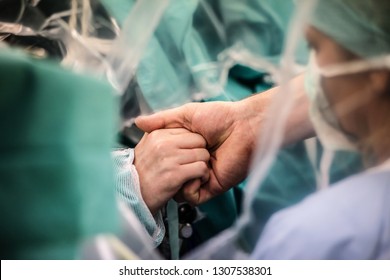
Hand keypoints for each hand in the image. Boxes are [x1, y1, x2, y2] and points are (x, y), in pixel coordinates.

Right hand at [134, 128, 209, 213]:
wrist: (132, 197)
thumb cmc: (142, 172)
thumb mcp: (146, 145)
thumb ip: (153, 129)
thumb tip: (142, 120)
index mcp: (157, 134)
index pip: (190, 131)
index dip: (192, 144)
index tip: (184, 155)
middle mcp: (162, 143)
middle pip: (199, 141)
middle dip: (199, 153)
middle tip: (188, 165)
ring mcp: (168, 159)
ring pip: (203, 155)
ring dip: (202, 166)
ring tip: (190, 174)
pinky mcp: (174, 175)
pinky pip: (201, 169)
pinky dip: (202, 177)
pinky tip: (192, 181)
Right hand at [135, 100, 263, 204]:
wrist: (243, 127)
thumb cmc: (217, 117)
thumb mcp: (185, 114)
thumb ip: (162, 120)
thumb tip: (137, 122)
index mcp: (183, 147)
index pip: (165, 152)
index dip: (169, 145)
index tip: (176, 141)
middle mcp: (188, 161)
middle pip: (171, 167)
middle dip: (183, 155)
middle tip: (203, 146)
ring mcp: (198, 175)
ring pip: (180, 180)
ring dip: (193, 167)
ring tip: (209, 159)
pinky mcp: (208, 188)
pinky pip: (189, 194)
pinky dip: (194, 183)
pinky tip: (204, 174)